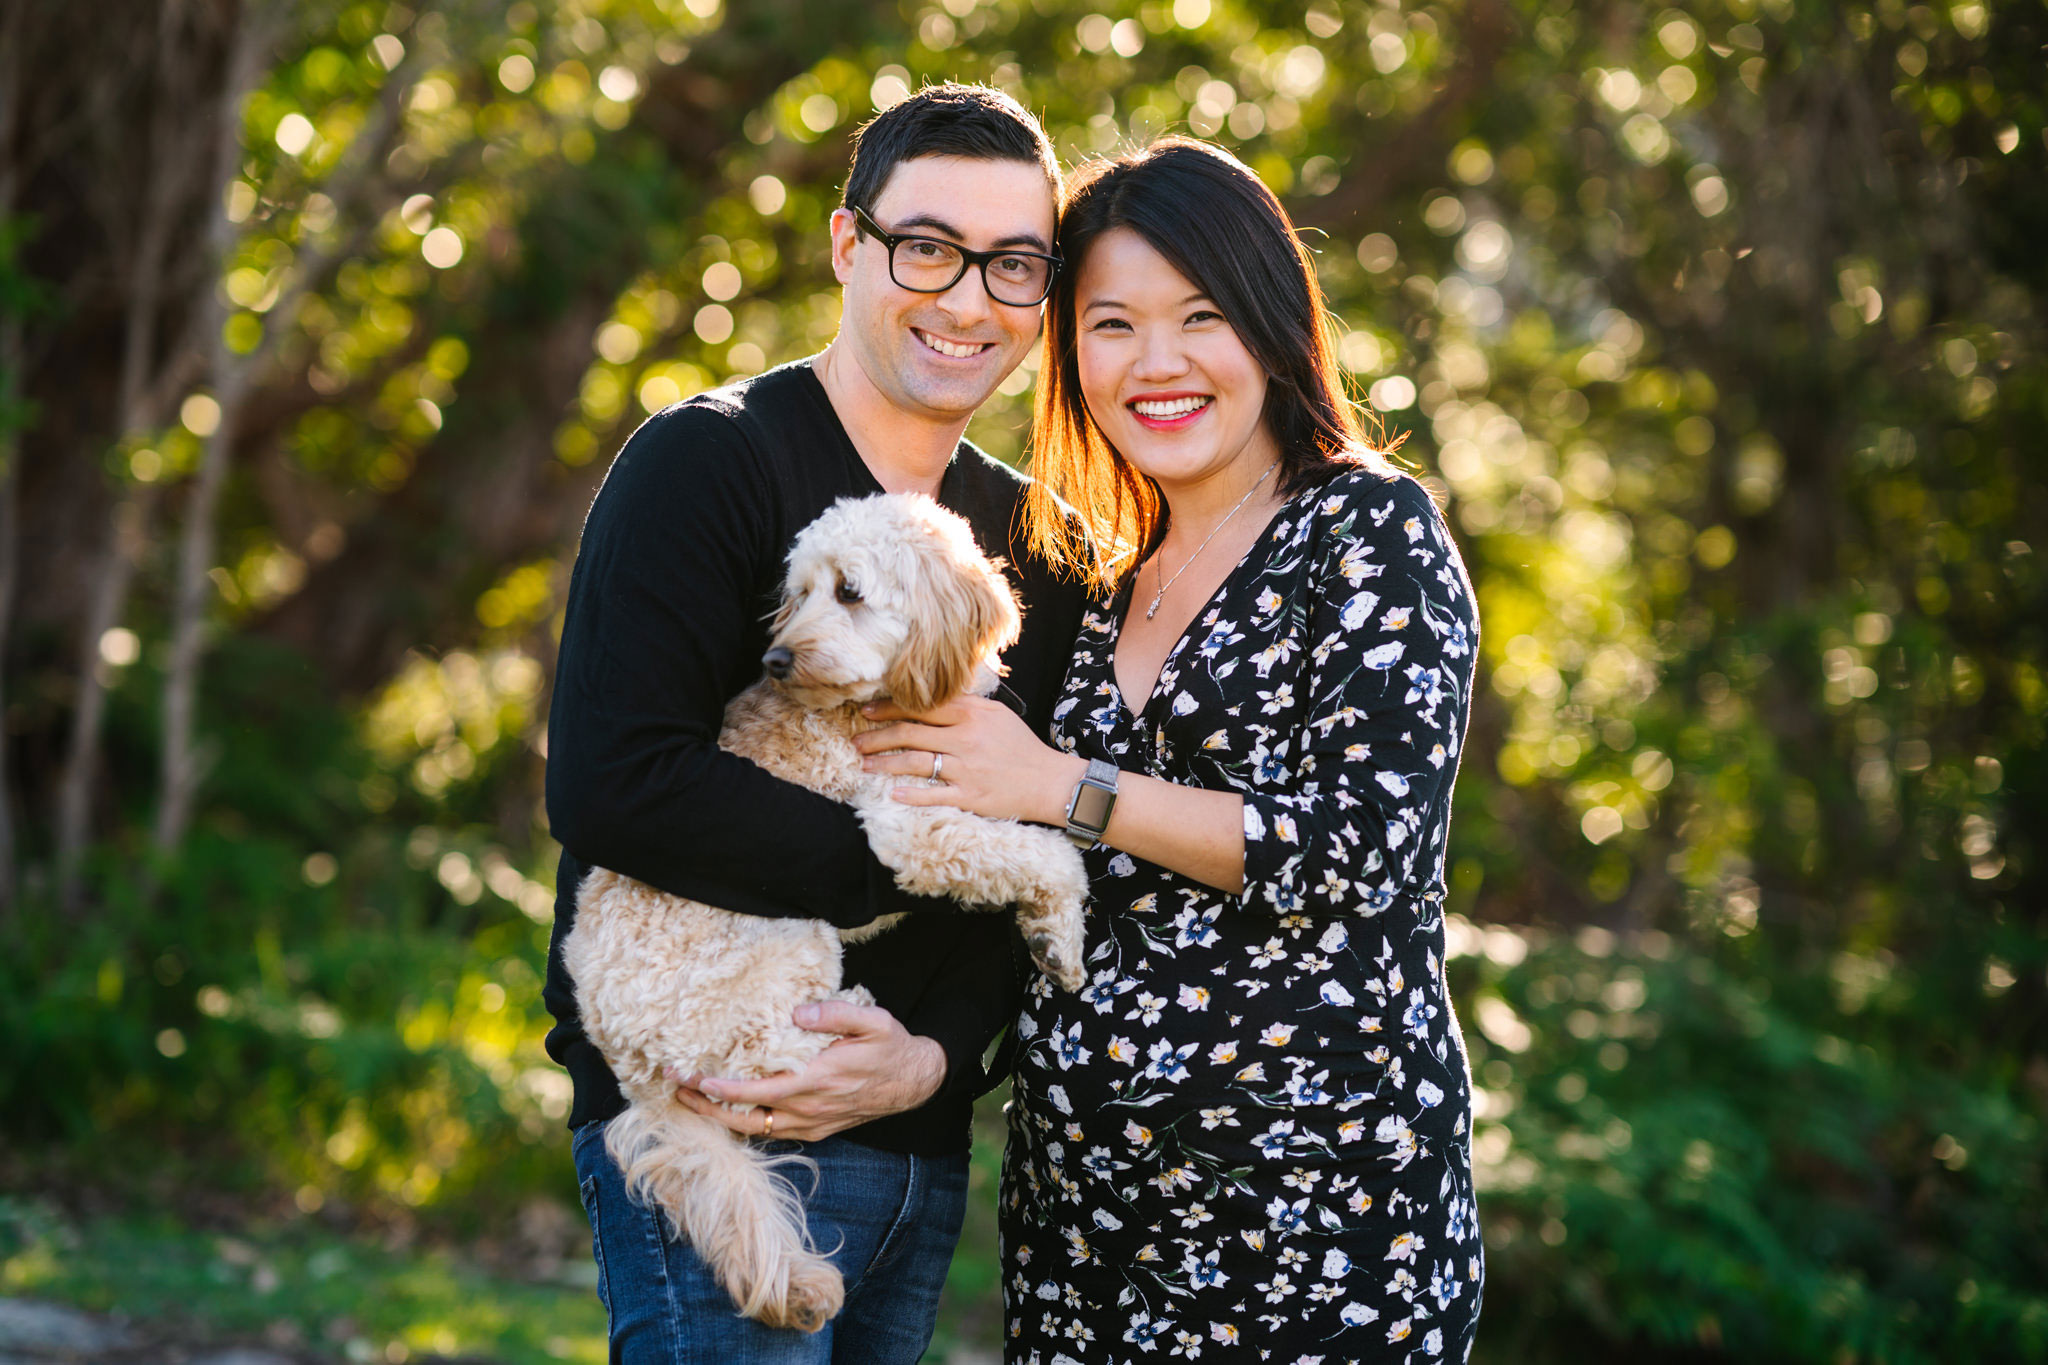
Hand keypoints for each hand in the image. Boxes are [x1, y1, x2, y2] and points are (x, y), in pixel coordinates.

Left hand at [667, 1000, 946, 1142]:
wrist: (915, 1082)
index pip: (759, 1090)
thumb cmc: (890, 1047)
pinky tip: (728, 1110)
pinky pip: (771, 1132)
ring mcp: (811, 1123)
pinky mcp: (816, 1130)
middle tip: (675, 1090)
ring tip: (691, 1101)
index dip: (724, 1089)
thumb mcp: (872, 1020)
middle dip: (707, 1106)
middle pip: (745, 1117)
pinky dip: (744, 1124)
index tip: (696, 1079)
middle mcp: (809, 1109)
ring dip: (720, 1118)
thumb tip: (796, 1012)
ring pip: (754, 1130)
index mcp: (818, 1080)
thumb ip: (834, 1014)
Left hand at [854, 694, 1084, 825]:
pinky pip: (934, 794)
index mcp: (971, 715)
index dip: (889, 708)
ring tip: (864, 765)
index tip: (867, 712)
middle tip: (855, 741)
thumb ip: (965, 704)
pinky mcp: (971, 796)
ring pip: (915, 762)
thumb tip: (933, 696)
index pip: (921, 707)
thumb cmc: (1021, 747)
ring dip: (884, 763)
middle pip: (910, 733)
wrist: (1050, 781)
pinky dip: (911, 794)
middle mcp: (966, 739)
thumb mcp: (997, 715)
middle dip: (877, 737)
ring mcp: (967, 769)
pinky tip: (892, 793)